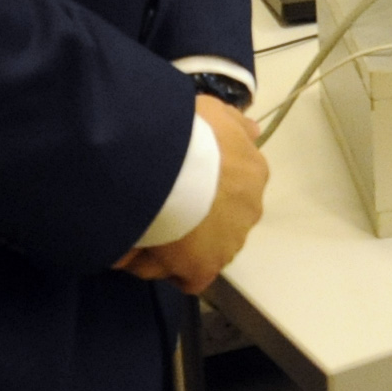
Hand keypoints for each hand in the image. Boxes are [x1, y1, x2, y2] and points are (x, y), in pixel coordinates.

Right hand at [113, 95, 268, 295]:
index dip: (203, 189)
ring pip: (202, 250)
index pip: (232, 188)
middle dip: (194, 218)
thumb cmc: (190, 133)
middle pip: (220, 221)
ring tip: (142, 225)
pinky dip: (160, 265)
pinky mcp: (203, 268)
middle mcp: (249, 209)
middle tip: (159, 205)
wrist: (170, 162)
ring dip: (177, 242)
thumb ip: (234, 123)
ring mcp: (229, 242)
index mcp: (252, 172)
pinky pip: (185, 277)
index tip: (178, 184)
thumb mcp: (216, 113)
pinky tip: (138, 248)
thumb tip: (253, 131)